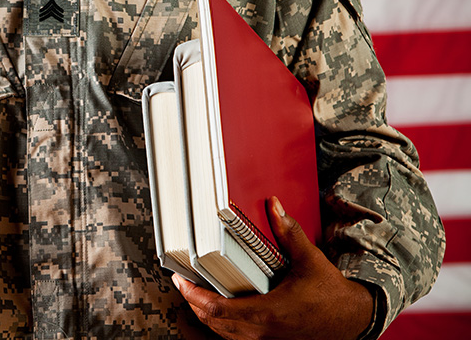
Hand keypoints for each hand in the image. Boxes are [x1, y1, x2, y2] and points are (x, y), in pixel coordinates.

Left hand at [172, 197, 373, 339]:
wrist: (352, 319)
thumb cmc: (331, 294)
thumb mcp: (309, 259)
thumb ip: (289, 232)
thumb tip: (274, 206)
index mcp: (267, 312)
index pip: (217, 309)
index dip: (194, 296)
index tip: (181, 281)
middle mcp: (262, 331)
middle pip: (213, 323)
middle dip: (193, 303)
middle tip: (183, 283)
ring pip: (222, 333)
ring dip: (205, 315)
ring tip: (195, 293)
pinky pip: (235, 338)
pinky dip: (221, 324)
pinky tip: (219, 309)